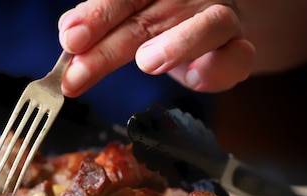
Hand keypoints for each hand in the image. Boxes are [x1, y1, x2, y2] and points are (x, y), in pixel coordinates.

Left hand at [58, 0, 255, 96]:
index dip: (95, 18)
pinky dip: (219, 67)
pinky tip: (197, 77)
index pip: (121, 0)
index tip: (70, 40)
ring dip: (176, 44)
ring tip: (147, 63)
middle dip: (108, 52)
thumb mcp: (125, 20)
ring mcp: (216, 19)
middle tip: (77, 77)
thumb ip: (98, 25)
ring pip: (207, 25)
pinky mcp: (238, 48)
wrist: (212, 24)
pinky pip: (238, 56)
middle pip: (148, 20)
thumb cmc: (162, 21)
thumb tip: (69, 35)